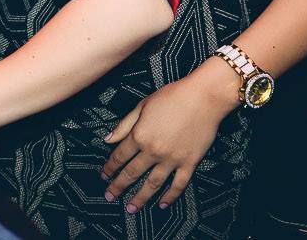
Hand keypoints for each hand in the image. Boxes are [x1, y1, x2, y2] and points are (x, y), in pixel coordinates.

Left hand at [101, 71, 235, 211]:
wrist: (203, 98)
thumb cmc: (172, 97)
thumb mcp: (142, 106)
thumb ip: (124, 125)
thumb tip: (107, 139)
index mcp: (139, 135)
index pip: (119, 156)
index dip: (109, 168)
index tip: (103, 176)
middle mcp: (153, 150)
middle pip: (131, 173)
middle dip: (118, 187)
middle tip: (109, 197)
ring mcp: (172, 159)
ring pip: (152, 184)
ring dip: (140, 198)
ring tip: (131, 208)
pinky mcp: (189, 162)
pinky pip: (178, 184)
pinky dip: (170, 197)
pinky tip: (162, 204)